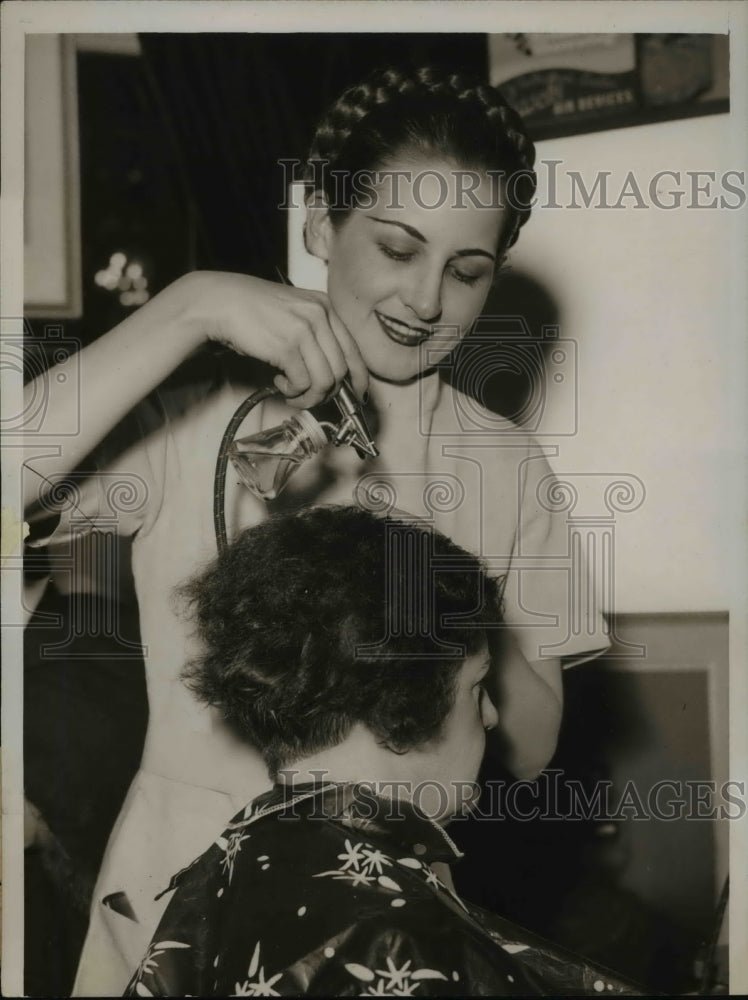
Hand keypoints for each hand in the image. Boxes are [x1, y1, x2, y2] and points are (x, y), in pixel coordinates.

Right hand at [185, 272, 368, 407]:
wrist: (221, 303)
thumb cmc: (253, 311)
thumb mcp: (293, 313)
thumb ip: (315, 335)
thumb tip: (331, 373)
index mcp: (325, 306)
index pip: (354, 349)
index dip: (358, 377)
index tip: (356, 394)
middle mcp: (319, 315)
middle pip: (341, 370)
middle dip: (328, 393)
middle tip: (310, 397)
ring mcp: (304, 329)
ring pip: (325, 381)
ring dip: (309, 396)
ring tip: (292, 392)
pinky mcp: (287, 346)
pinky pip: (303, 382)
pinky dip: (293, 391)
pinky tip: (279, 382)